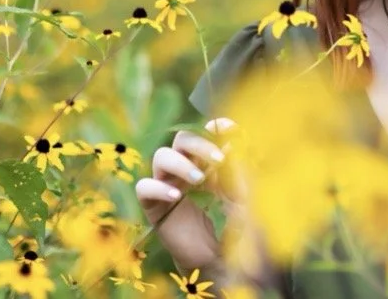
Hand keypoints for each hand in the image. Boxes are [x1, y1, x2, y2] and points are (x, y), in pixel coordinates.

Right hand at [135, 117, 236, 268]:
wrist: (220, 261)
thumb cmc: (235, 227)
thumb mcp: (242, 196)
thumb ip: (237, 169)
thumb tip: (233, 139)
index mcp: (210, 162)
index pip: (205, 133)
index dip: (214, 127)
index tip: (228, 128)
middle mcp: (187, 169)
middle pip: (182, 139)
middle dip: (199, 143)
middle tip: (218, 159)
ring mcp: (169, 186)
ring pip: (161, 156)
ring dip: (180, 163)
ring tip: (199, 180)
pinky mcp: (154, 207)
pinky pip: (145, 187)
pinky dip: (158, 187)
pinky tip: (176, 197)